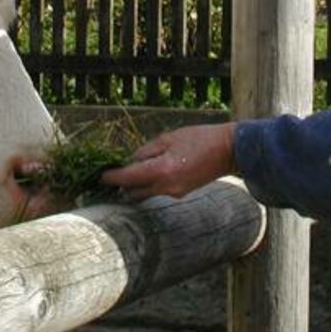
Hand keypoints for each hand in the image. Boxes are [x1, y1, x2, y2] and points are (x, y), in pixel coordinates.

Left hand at [101, 123, 237, 201]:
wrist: (229, 151)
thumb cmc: (200, 138)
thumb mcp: (170, 138)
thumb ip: (148, 150)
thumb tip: (132, 160)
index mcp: (162, 170)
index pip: (129, 178)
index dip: (112, 177)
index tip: (101, 176)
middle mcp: (166, 186)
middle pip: (134, 191)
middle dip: (122, 184)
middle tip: (113, 174)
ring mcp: (175, 193)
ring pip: (146, 193)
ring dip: (136, 185)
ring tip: (131, 173)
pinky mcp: (181, 193)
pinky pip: (159, 191)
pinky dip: (150, 184)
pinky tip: (151, 172)